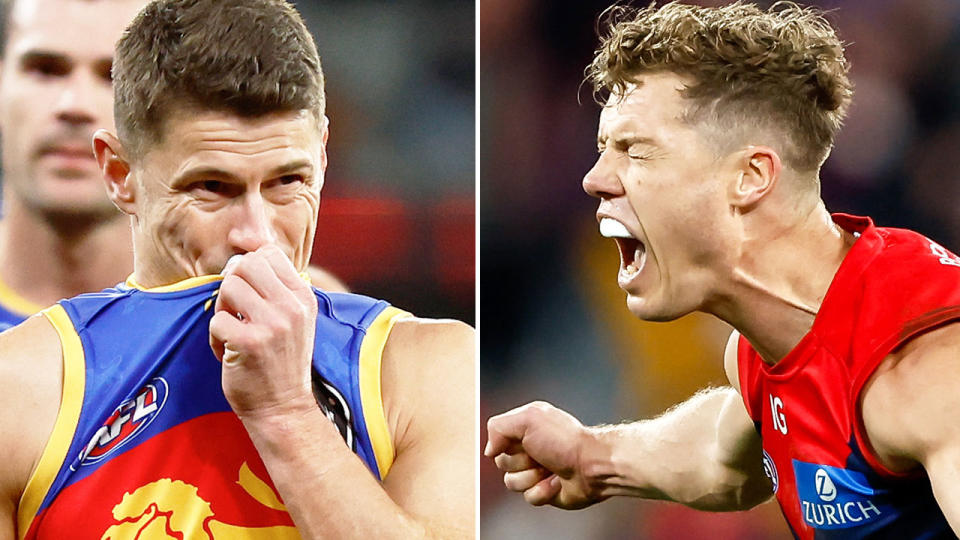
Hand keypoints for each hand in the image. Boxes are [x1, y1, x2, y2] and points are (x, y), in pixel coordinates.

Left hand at [209, 245, 317, 418]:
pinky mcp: (250, 344)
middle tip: (235, 310)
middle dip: (232, 284)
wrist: (283, 408)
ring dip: (222, 309)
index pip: (269, 253)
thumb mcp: (293, 319)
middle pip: (246, 264)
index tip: (245, 289)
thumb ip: (275, 286)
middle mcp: (292, 307)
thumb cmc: (281, 361)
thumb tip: (243, 249)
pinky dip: (215, 337)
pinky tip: (228, 351)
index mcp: (303, 297)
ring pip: (228, 287)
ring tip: (232, 329)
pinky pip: (216, 320)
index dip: (249, 266)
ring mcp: (273, 325)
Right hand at [485, 401, 602, 508]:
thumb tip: (489, 449)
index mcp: (525, 427)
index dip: (506, 444)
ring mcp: (536, 470)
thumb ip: (498, 427)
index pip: (497, 440)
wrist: (591, 465)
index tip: (522, 441)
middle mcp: (530, 448)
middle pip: (502, 462)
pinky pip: (528, 497)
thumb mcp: (528, 419)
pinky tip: (556, 482)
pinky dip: (542, 491)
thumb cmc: (565, 440)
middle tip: (540, 456)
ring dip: (531, 477)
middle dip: (520, 462)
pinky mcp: (544, 490)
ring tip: (550, 469)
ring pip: (512, 482)